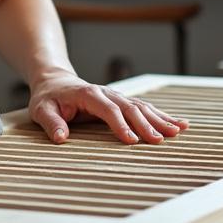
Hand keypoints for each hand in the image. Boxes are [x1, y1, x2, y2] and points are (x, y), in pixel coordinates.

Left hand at [28, 71, 188, 143]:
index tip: (131, 141)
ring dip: (160, 119)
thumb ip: (51, 123)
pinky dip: (163, 115)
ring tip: (178, 131)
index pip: (108, 110)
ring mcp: (117, 96)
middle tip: (160, 140)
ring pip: (142, 107)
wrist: (55, 81)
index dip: (120, 125)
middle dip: (146, 124)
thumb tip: (60, 137)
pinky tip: (180, 123)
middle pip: (130, 108)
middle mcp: (107, 93)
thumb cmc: (48, 98)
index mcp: (89, 95)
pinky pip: (145, 108)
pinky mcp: (122, 101)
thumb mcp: (42, 110)